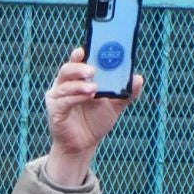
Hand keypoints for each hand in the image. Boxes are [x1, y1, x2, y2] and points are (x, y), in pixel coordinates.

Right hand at [42, 48, 142, 185]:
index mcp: (78, 78)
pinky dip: (75, 98)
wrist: (84, 144)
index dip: (80, 53)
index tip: (86, 49)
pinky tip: (87, 97)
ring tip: (94, 89)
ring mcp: (58, 97)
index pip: (77, 60)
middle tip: (93, 70)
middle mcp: (65, 84)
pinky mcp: (55, 111)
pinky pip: (63, 101)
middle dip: (79, 67)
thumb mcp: (115, 105)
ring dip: (79, 85)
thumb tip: (138, 79)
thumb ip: (126, 92)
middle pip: (67, 69)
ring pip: (64, 84)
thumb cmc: (96, 120)